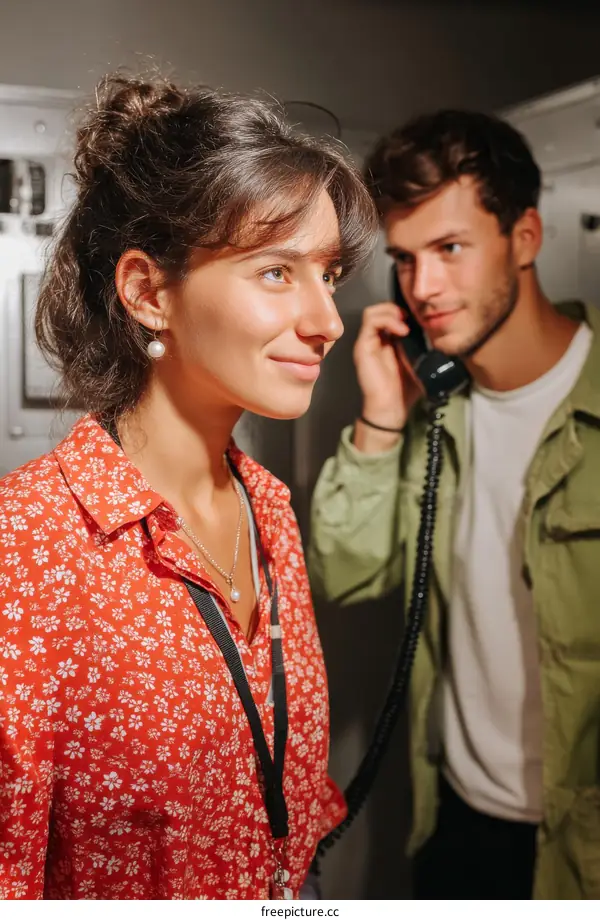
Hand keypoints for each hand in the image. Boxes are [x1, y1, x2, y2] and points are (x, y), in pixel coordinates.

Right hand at [353, 302, 422, 433]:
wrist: (392, 408)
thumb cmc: (405, 390)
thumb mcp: (419, 361)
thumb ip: (422, 345)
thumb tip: (435, 329)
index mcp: (388, 342)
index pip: (390, 314)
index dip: (404, 311)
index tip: (419, 318)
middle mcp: (375, 340)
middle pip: (380, 309)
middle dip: (397, 308)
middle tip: (412, 318)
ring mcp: (367, 342)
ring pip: (372, 311)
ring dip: (391, 312)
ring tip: (406, 323)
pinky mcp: (362, 347)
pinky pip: (370, 322)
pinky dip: (387, 320)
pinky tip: (402, 331)